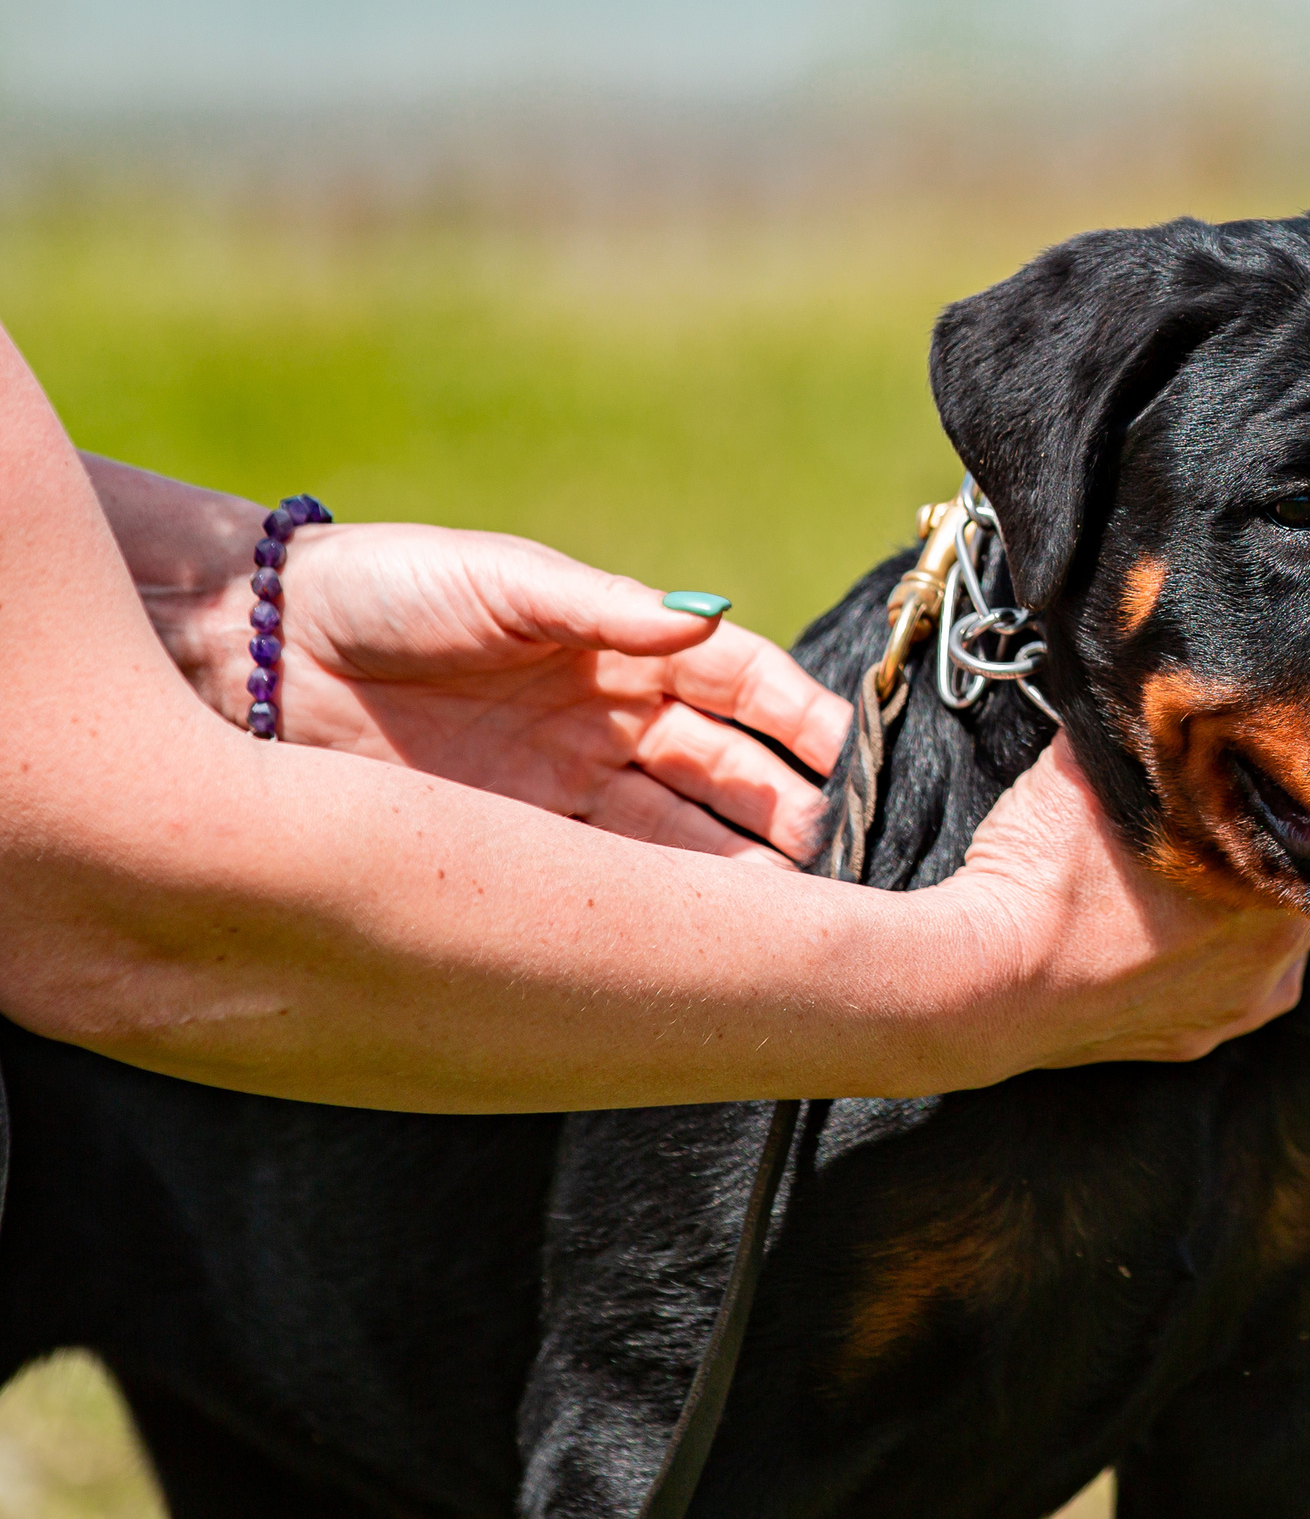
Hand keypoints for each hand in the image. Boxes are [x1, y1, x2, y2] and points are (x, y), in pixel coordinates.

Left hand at [255, 524, 850, 865]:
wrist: (248, 655)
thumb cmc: (380, 590)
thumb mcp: (500, 583)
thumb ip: (606, 608)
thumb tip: (707, 617)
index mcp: (618, 648)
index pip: (741, 682)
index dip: (802, 716)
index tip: (853, 752)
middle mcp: (607, 722)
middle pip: (728, 773)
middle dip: (789, 807)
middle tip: (837, 852)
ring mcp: (565, 788)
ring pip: (682, 837)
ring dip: (740, 871)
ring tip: (790, 910)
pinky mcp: (513, 844)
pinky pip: (608, 879)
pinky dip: (662, 907)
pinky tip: (704, 935)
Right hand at [936, 733, 1309, 1074]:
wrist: (987, 978)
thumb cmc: (1048, 869)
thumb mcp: (1096, 768)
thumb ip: (1140, 735)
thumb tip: (1137, 679)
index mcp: (1277, 886)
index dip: (1285, 802)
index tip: (1254, 780)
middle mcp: (1276, 960)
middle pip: (1293, 889)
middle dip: (1261, 857)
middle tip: (1216, 825)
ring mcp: (1234, 1009)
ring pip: (1262, 946)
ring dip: (1235, 913)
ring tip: (1187, 879)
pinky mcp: (1190, 1043)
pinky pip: (1216, 990)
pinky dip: (1196, 963)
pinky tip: (1162, 934)